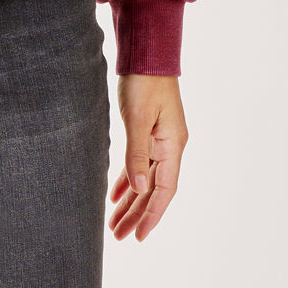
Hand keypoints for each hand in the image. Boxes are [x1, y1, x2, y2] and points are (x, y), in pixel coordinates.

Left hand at [108, 74, 188, 241]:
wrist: (146, 51)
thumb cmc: (144, 80)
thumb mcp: (137, 117)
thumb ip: (136, 154)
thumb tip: (139, 189)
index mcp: (173, 145)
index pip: (165, 190)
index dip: (152, 215)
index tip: (139, 236)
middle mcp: (169, 146)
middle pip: (154, 189)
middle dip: (137, 213)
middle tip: (119, 236)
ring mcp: (159, 138)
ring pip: (145, 178)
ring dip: (131, 200)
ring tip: (114, 222)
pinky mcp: (148, 130)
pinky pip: (139, 162)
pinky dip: (127, 178)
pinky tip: (115, 193)